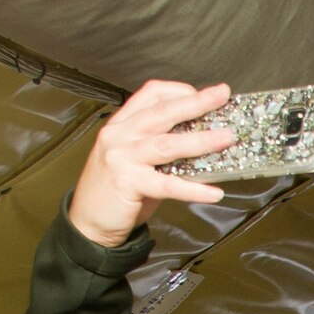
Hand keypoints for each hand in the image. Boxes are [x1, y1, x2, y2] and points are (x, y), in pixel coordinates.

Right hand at [67, 80, 233, 247]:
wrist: (88, 221)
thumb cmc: (115, 190)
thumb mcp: (135, 158)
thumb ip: (161, 148)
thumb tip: (202, 143)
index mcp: (122, 124)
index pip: (151, 94)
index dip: (180, 91)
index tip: (205, 94)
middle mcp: (120, 135)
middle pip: (162, 112)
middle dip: (196, 103)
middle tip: (221, 95)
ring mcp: (121, 157)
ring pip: (167, 144)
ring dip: (201, 140)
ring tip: (226, 138)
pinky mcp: (127, 183)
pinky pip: (167, 185)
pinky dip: (194, 189)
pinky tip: (214, 192)